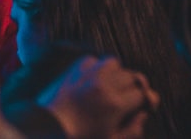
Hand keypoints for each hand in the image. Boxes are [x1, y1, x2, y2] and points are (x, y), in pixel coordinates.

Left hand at [38, 56, 159, 138]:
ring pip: (115, 63)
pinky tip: (92, 81)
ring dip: (116, 73)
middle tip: (126, 100)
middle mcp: (106, 85)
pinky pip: (94, 60)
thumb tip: (144, 115)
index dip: (144, 101)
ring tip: (110, 86)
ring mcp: (90, 74)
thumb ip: (132, 130)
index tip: (141, 107)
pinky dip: (96, 68)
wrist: (46, 131)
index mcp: (116, 104)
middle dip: (132, 89)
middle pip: (132, 77)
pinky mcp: (76, 69)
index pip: (143, 94)